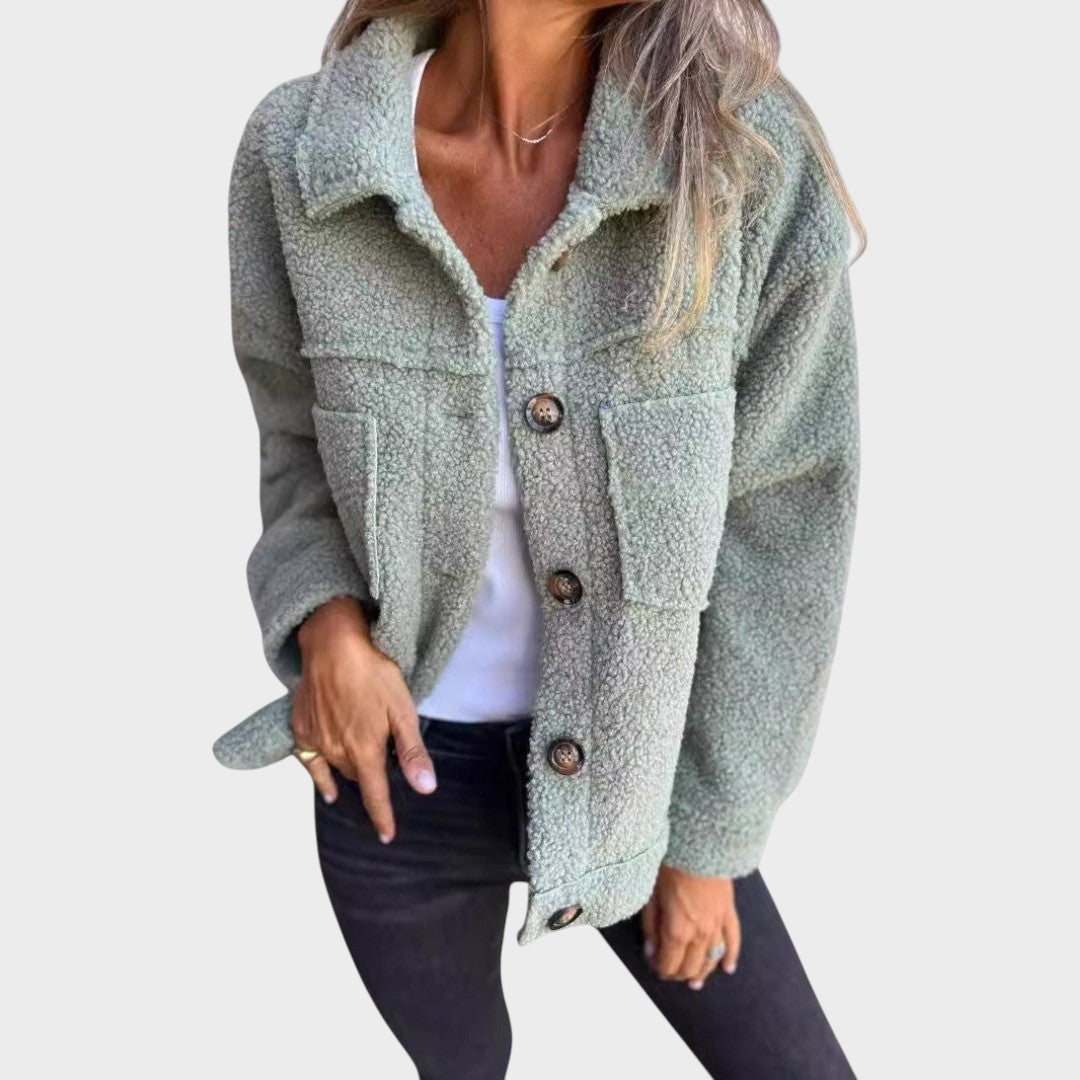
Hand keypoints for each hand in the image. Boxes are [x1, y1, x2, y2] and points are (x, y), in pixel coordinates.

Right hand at [291, 596, 436, 842]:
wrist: (332, 644)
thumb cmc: (373, 672)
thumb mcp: (403, 710)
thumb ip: (412, 752)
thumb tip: (425, 788)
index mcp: (365, 750)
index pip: (375, 796)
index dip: (383, 818)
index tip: (387, 836)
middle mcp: (338, 752)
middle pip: (359, 778)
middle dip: (372, 781)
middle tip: (384, 772)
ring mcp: (316, 740)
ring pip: (337, 769)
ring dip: (351, 772)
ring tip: (361, 770)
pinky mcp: (301, 727)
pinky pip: (310, 760)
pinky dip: (320, 774)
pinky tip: (327, 786)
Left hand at [640, 862, 741, 988]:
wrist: (698, 841)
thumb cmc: (670, 863)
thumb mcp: (650, 895)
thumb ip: (651, 927)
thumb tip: (651, 951)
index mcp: (677, 930)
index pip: (670, 964)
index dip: (661, 969)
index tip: (655, 965)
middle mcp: (700, 932)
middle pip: (691, 966)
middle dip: (678, 973)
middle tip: (669, 971)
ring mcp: (717, 924)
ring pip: (712, 959)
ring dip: (703, 972)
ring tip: (694, 981)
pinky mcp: (728, 911)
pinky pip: (733, 940)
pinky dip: (730, 956)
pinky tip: (727, 967)